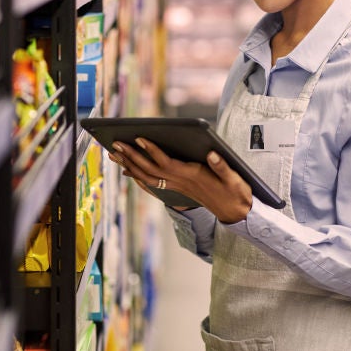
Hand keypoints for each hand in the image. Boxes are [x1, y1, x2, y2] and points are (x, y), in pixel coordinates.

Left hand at [110, 138, 253, 224]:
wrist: (234, 212)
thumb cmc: (235, 193)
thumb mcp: (234, 178)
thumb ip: (222, 166)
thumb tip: (212, 153)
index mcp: (192, 176)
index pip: (166, 162)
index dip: (152, 151)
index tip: (139, 138)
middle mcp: (180, 182)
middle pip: (150, 169)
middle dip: (132, 156)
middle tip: (115, 144)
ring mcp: (177, 187)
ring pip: (147, 176)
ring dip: (129, 165)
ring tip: (114, 154)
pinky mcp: (177, 189)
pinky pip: (152, 184)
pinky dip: (137, 177)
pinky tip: (129, 171)